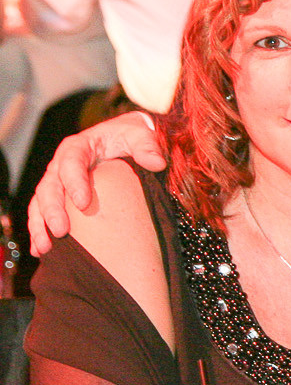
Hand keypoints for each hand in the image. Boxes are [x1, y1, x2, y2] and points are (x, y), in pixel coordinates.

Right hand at [27, 111, 163, 254]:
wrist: (126, 140)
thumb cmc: (132, 136)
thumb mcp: (140, 133)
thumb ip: (146, 145)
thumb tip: (157, 163)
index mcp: (79, 147)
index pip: (71, 162)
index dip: (74, 182)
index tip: (83, 204)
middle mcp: (62, 165)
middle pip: (49, 186)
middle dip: (52, 210)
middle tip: (61, 232)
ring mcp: (58, 182)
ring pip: (40, 203)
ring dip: (40, 225)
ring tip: (45, 248)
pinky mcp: (60, 197)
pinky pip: (43, 213)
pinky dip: (40, 231)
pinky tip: (41, 251)